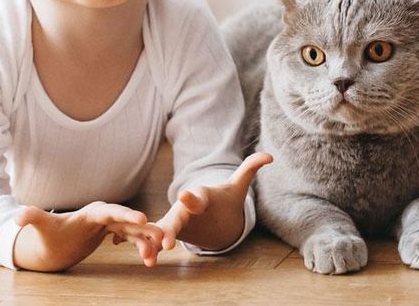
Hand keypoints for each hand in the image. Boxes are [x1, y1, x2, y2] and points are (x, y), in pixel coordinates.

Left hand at [12, 201, 164, 271]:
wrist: (54, 242)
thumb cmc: (49, 234)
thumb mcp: (41, 227)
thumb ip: (32, 218)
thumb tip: (17, 217)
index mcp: (92, 212)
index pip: (111, 211)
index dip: (126, 213)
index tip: (142, 218)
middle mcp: (104, 215)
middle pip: (128, 219)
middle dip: (145, 227)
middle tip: (162, 236)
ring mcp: (111, 224)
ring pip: (133, 230)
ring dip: (146, 240)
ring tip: (156, 255)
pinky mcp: (113, 232)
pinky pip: (132, 238)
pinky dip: (141, 245)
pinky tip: (149, 258)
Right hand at [156, 152, 272, 251]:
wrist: (213, 213)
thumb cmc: (225, 199)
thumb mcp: (238, 186)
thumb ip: (250, 169)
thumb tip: (270, 156)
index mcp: (200, 196)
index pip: (195, 196)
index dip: (191, 197)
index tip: (184, 196)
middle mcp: (184, 207)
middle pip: (176, 216)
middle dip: (170, 227)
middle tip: (166, 241)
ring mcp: (176, 220)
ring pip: (163, 230)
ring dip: (154, 241)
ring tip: (149, 256)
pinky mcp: (171, 232)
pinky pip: (159, 241)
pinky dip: (152, 250)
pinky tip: (147, 262)